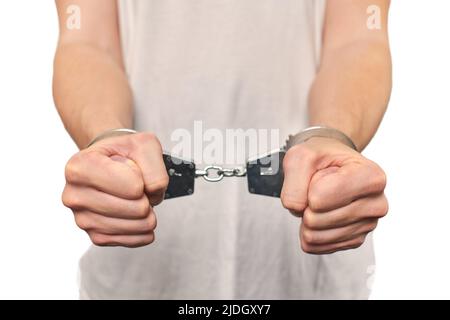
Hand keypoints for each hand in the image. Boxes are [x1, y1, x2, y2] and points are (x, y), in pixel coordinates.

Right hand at [62, 132, 168, 247]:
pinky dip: (143, 229)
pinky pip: (132, 239)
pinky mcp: (95, 236)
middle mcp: (75, 195)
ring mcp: (83, 219)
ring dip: (147, 213)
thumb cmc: (123, 152)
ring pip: (137, 225)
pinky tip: (138, 216)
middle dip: (147, 197)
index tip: (130, 169)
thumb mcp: (144, 145)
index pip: (133, 186)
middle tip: (135, 186)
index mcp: (80, 167)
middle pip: (137, 208)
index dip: (143, 178)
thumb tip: (153, 195)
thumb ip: (154, 168)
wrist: (109, 162)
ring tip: (135, 198)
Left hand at [281, 137, 387, 253]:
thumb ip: (293, 182)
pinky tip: (323, 213)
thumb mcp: (300, 157)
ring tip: (322, 199)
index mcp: (371, 177)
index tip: (322, 174)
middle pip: (315, 219)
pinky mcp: (354, 240)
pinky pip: (317, 245)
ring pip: (314, 235)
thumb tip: (297, 209)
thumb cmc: (323, 158)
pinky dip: (310, 230)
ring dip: (307, 216)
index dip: (309, 186)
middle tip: (320, 187)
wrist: (333, 164)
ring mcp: (367, 225)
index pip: (318, 198)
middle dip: (306, 203)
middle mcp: (376, 204)